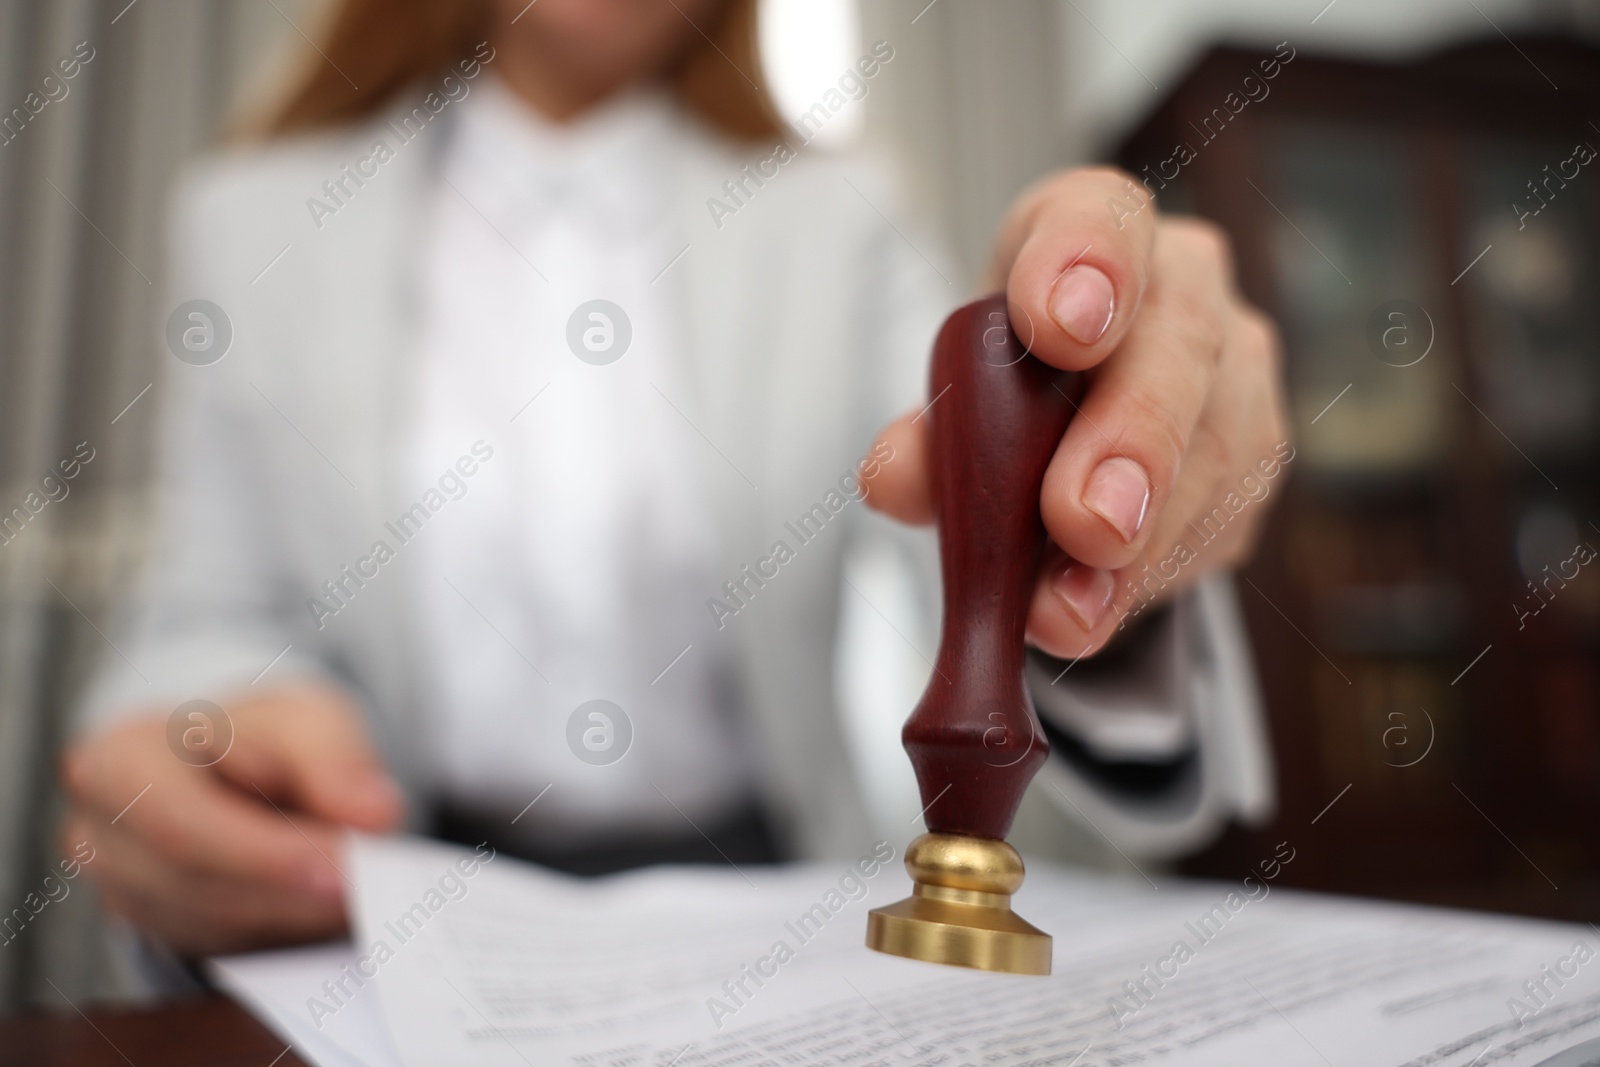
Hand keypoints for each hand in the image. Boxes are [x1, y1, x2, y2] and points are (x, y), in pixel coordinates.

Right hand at [60, 684, 402, 955]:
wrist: (245, 767)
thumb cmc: (267, 739)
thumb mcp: (308, 721)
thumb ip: (338, 760)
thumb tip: (373, 813)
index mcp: (119, 759)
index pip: (176, 818)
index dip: (259, 853)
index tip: (340, 867)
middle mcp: (103, 834)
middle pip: (191, 885)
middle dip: (287, 891)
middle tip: (365, 888)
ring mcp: (124, 893)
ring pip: (212, 929)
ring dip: (293, 916)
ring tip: (358, 887)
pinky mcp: (161, 934)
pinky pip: (225, 951)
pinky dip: (283, 932)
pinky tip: (325, 906)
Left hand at [865, 167, 1287, 657]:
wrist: (1077, 436)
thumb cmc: (1011, 393)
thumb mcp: (953, 403)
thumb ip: (922, 437)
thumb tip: (894, 476)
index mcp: (1087, 231)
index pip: (1100, 216)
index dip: (1086, 265)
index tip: (1059, 327)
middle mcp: (1182, 281)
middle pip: (1180, 340)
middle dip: (1133, 438)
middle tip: (1084, 519)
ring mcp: (1236, 367)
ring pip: (1217, 445)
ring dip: (1142, 539)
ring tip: (1069, 604)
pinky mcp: (1257, 456)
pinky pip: (1222, 518)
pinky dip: (1152, 576)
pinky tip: (1098, 607)